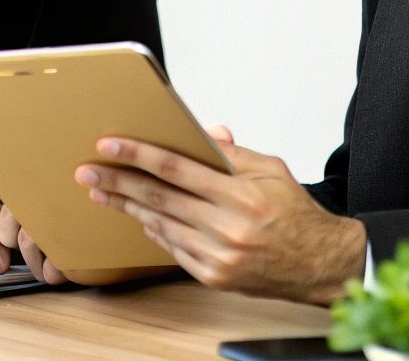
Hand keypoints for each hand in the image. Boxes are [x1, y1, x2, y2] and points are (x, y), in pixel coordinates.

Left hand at [75, 124, 364, 303]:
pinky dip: (156, 231)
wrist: (320, 264)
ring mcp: (219, 256)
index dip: (138, 155)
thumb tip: (205, 131)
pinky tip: (141, 218)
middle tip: (88, 173)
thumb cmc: (297, 215)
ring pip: (161, 225)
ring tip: (104, 194)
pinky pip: (175, 250)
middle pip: (159, 198)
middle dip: (118, 183)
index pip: (177, 168)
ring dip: (129, 208)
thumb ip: (233, 153)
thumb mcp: (272, 170)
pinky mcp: (215, 276)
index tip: (110, 145)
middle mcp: (227, 227)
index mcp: (241, 195)